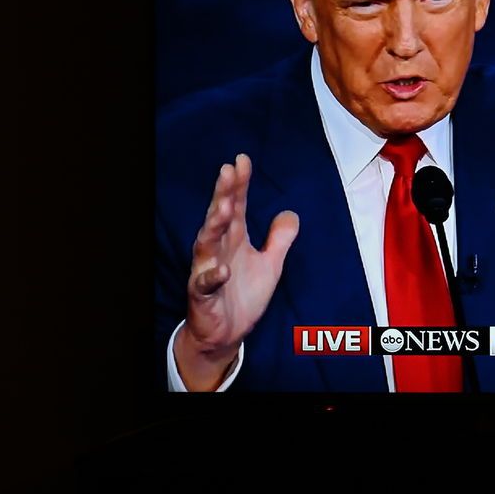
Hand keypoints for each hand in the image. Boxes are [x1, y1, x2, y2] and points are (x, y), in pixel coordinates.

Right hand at [173, 154, 298, 390]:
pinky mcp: (203, 295)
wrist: (227, 333)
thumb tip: (291, 213)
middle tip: (228, 172)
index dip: (239, 184)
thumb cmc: (243, 294)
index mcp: (234, 239)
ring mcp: (208, 271)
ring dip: (214, 225)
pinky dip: (212, 276)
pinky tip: (221, 269)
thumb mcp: (271, 264)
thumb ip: (280, 239)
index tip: (242, 160)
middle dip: (223, 194)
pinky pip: (205, 284)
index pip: (236, 206)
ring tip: (223, 207)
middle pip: (219, 217)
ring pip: (207, 244)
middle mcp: (218, 250)